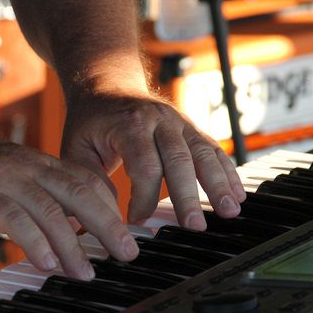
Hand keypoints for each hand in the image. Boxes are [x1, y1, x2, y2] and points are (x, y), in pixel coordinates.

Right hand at [0, 125, 138, 279]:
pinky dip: (35, 242)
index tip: (122, 231)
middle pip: (79, 192)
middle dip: (108, 225)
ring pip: (51, 210)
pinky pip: (15, 219)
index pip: (86, 178)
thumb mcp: (5, 173)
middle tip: (126, 253)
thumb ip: (34, 193)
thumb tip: (64, 225)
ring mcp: (3, 177)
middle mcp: (26, 165)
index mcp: (35, 160)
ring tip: (85, 273)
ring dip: (73, 245)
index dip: (109, 206)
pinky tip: (46, 263)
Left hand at [61, 88, 245, 230]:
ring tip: (229, 211)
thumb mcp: (75, 148)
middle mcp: (159, 120)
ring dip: (218, 183)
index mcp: (129, 124)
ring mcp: (178, 122)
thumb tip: (95, 220)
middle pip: (179, 160)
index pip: (144, 165)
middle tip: (195, 226)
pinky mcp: (190, 128)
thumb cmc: (90, 121)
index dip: (144, 198)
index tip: (136, 222)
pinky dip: (227, 171)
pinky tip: (237, 194)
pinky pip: (212, 149)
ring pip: (202, 152)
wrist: (107, 86)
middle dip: (188, 196)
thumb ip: (88, 181)